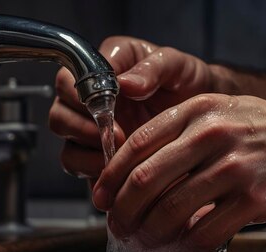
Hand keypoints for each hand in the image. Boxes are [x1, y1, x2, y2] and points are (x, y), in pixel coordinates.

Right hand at [49, 36, 213, 178]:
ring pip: (66, 145)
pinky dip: (94, 172)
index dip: (82, 93)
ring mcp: (95, 130)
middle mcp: (92, 99)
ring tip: (118, 156)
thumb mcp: (178, 65)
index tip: (111, 104)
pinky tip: (120, 172)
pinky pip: (82, 168)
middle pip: (60, 113)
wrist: (206, 114)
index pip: (69, 76)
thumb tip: (125, 84)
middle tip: (117, 134)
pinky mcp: (102, 157)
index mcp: (104, 67)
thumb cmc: (189, 82)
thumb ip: (154, 68)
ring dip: (86, 153)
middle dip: (81, 127)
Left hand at [91, 94, 265, 251]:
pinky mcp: (255, 197)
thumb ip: (182, 137)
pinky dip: (191, 245)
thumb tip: (140, 177)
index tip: (102, 197)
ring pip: (172, 209)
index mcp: (197, 112)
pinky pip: (208, 230)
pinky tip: (189, 247)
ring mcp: (235, 166)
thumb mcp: (222, 114)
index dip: (110, 177)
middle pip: (146, 179)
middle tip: (118, 226)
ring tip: (148, 240)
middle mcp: (212, 135)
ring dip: (151, 232)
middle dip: (123, 210)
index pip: (137, 145)